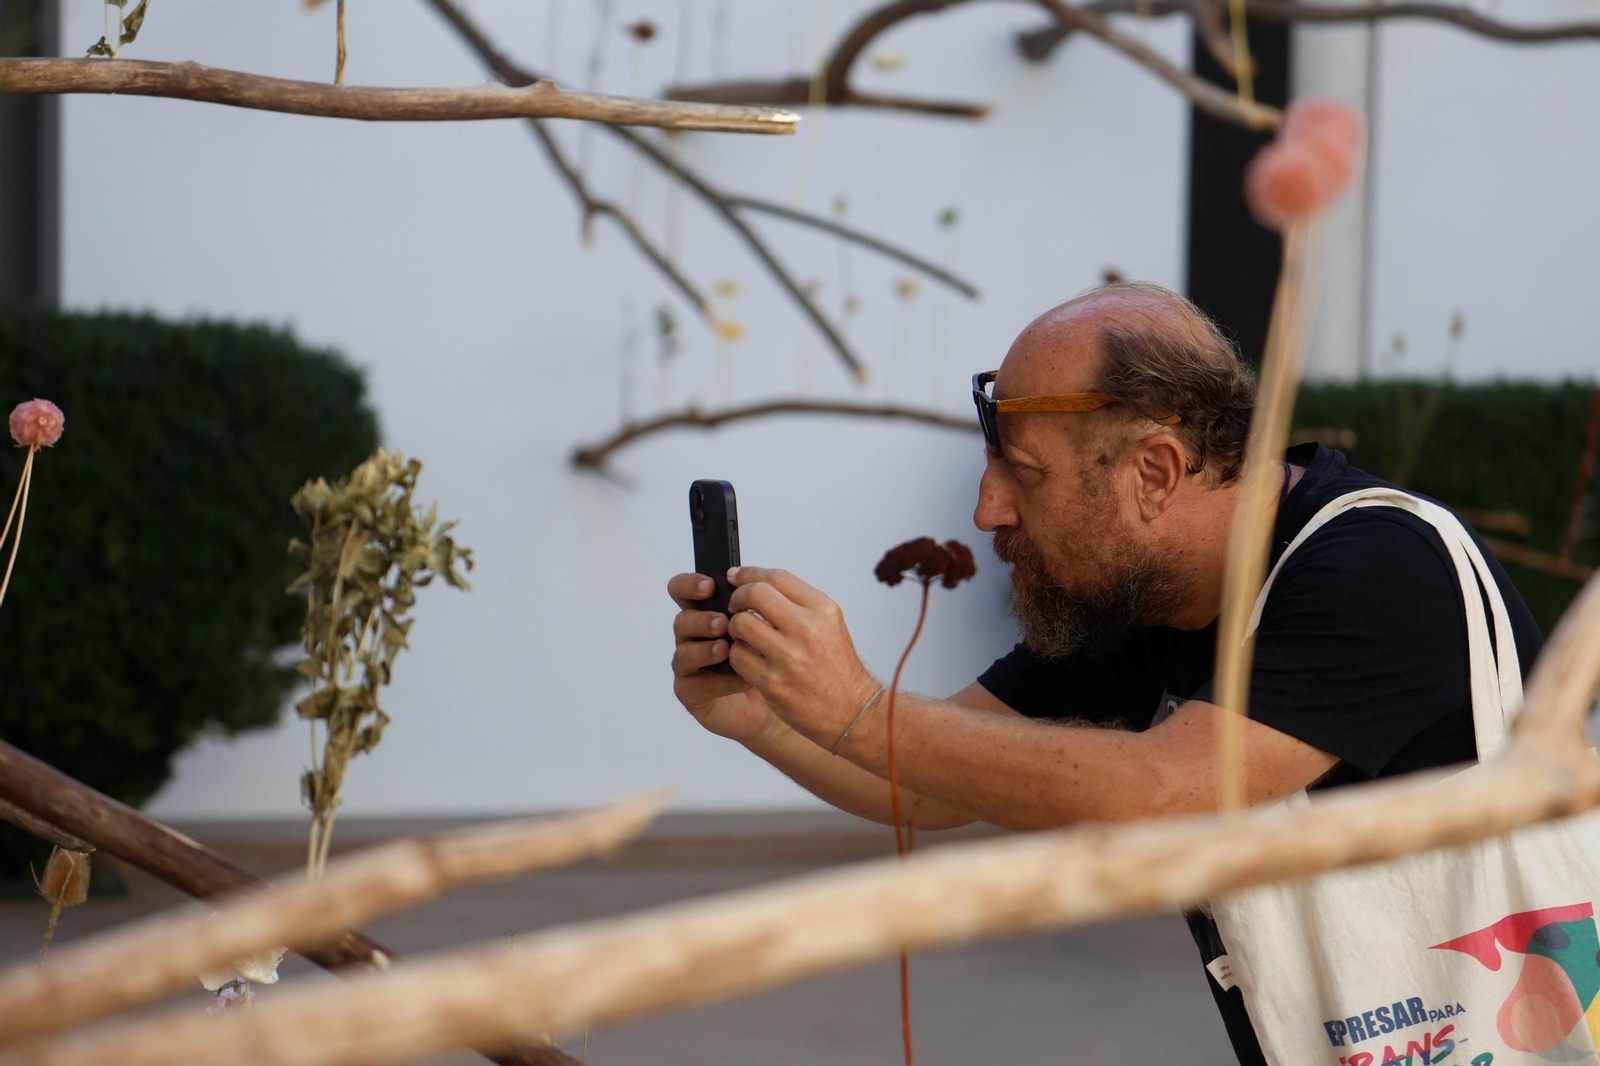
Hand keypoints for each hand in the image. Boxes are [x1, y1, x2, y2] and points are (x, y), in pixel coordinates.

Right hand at [668, 572, 774, 743]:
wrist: (777, 697)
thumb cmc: (770, 657)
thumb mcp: (770, 626)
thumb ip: (760, 606)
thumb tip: (763, 588)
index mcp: (707, 611)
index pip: (686, 590)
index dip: (691, 585)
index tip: (710, 586)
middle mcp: (693, 636)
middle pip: (682, 620)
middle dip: (701, 619)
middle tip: (723, 622)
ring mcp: (690, 665)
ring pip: (684, 653)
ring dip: (705, 649)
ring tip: (726, 649)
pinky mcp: (691, 692)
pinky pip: (698, 685)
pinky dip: (721, 681)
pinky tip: (743, 678)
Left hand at [725, 566, 878, 746]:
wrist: (851, 710)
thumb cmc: (837, 667)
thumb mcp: (829, 624)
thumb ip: (797, 602)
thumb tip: (758, 583)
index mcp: (821, 609)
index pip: (776, 577)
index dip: (750, 573)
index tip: (737, 576)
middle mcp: (806, 628)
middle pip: (755, 594)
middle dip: (738, 597)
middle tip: (735, 607)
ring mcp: (788, 656)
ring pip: (741, 624)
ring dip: (734, 627)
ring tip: (743, 636)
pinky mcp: (772, 681)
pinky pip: (737, 656)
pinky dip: (736, 654)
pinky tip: (747, 658)